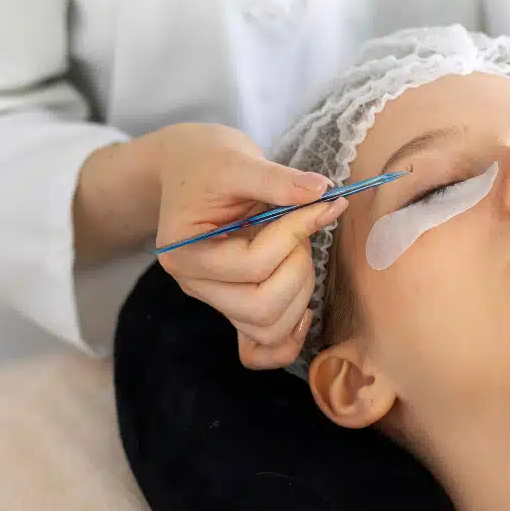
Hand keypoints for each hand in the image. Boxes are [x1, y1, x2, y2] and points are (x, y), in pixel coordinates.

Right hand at [147, 123, 345, 368]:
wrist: (188, 168)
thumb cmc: (208, 161)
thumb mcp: (238, 160)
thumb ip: (279, 179)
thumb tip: (323, 192)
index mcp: (186, 251)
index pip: (253, 264)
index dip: (294, 233)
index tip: (317, 201)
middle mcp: (195, 285)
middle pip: (262, 307)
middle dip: (298, 268)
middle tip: (301, 229)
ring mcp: (214, 300)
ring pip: (268, 329)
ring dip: (300, 293)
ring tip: (297, 250)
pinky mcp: (234, 307)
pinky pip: (259, 350)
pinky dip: (288, 340)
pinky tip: (304, 309)